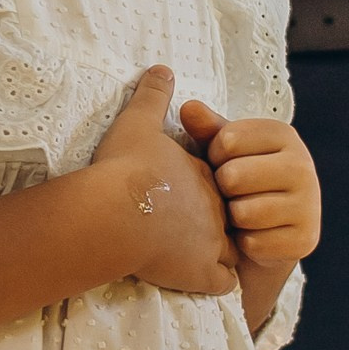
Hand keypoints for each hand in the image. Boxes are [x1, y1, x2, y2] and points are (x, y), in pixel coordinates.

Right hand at [90, 65, 237, 296]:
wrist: (117, 211)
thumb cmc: (126, 167)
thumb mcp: (139, 120)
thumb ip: (153, 95)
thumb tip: (161, 67)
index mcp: (204, 175)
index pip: (218, 185)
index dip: (202, 192)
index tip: (182, 198)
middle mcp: (216, 207)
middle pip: (227, 217)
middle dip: (214, 223)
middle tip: (188, 230)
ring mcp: (213, 242)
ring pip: (231, 251)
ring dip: (218, 255)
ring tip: (195, 258)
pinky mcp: (203, 273)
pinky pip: (225, 282)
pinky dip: (216, 282)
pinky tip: (199, 280)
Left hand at [179, 102, 317, 330]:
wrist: (269, 236)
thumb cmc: (241, 184)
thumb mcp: (225, 152)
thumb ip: (207, 129)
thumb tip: (189, 108)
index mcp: (283, 134)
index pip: (227, 139)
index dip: (214, 157)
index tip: (223, 164)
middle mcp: (303, 165)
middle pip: (233, 176)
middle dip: (222, 190)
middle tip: (232, 194)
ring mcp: (309, 203)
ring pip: (243, 212)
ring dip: (232, 219)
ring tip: (240, 215)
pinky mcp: (306, 239)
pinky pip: (253, 243)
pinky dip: (244, 245)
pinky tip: (251, 237)